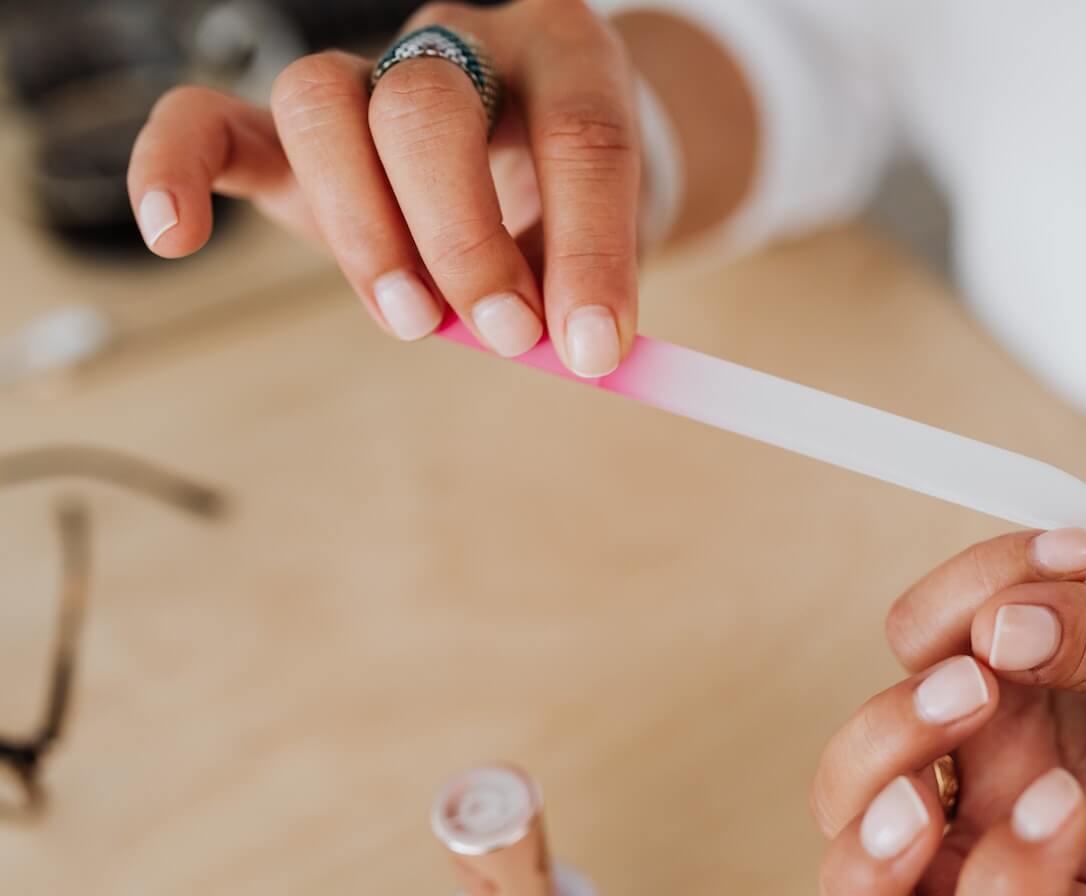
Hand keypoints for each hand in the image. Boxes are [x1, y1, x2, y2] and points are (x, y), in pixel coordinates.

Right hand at [127, 0, 640, 375]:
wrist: (541, 161)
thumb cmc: (576, 203)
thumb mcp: (608, 244)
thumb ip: (585, 290)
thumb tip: (578, 357)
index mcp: (564, 55)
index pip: (579, 131)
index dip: (591, 247)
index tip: (596, 349)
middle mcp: (459, 45)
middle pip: (428, 106)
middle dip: (465, 238)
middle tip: (507, 336)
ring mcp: (367, 77)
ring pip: (322, 101)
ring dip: (365, 229)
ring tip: (416, 322)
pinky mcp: (286, 131)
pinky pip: (205, 118)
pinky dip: (176, 166)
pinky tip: (175, 235)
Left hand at [812, 523, 1085, 895]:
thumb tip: (1000, 632)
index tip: (1063, 794)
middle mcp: (1023, 844)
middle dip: (870, 852)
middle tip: (949, 748)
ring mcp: (983, 763)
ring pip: (856, 785)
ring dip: (903, 706)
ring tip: (1011, 618)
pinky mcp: (962, 672)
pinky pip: (912, 641)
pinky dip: (966, 586)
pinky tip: (1067, 553)